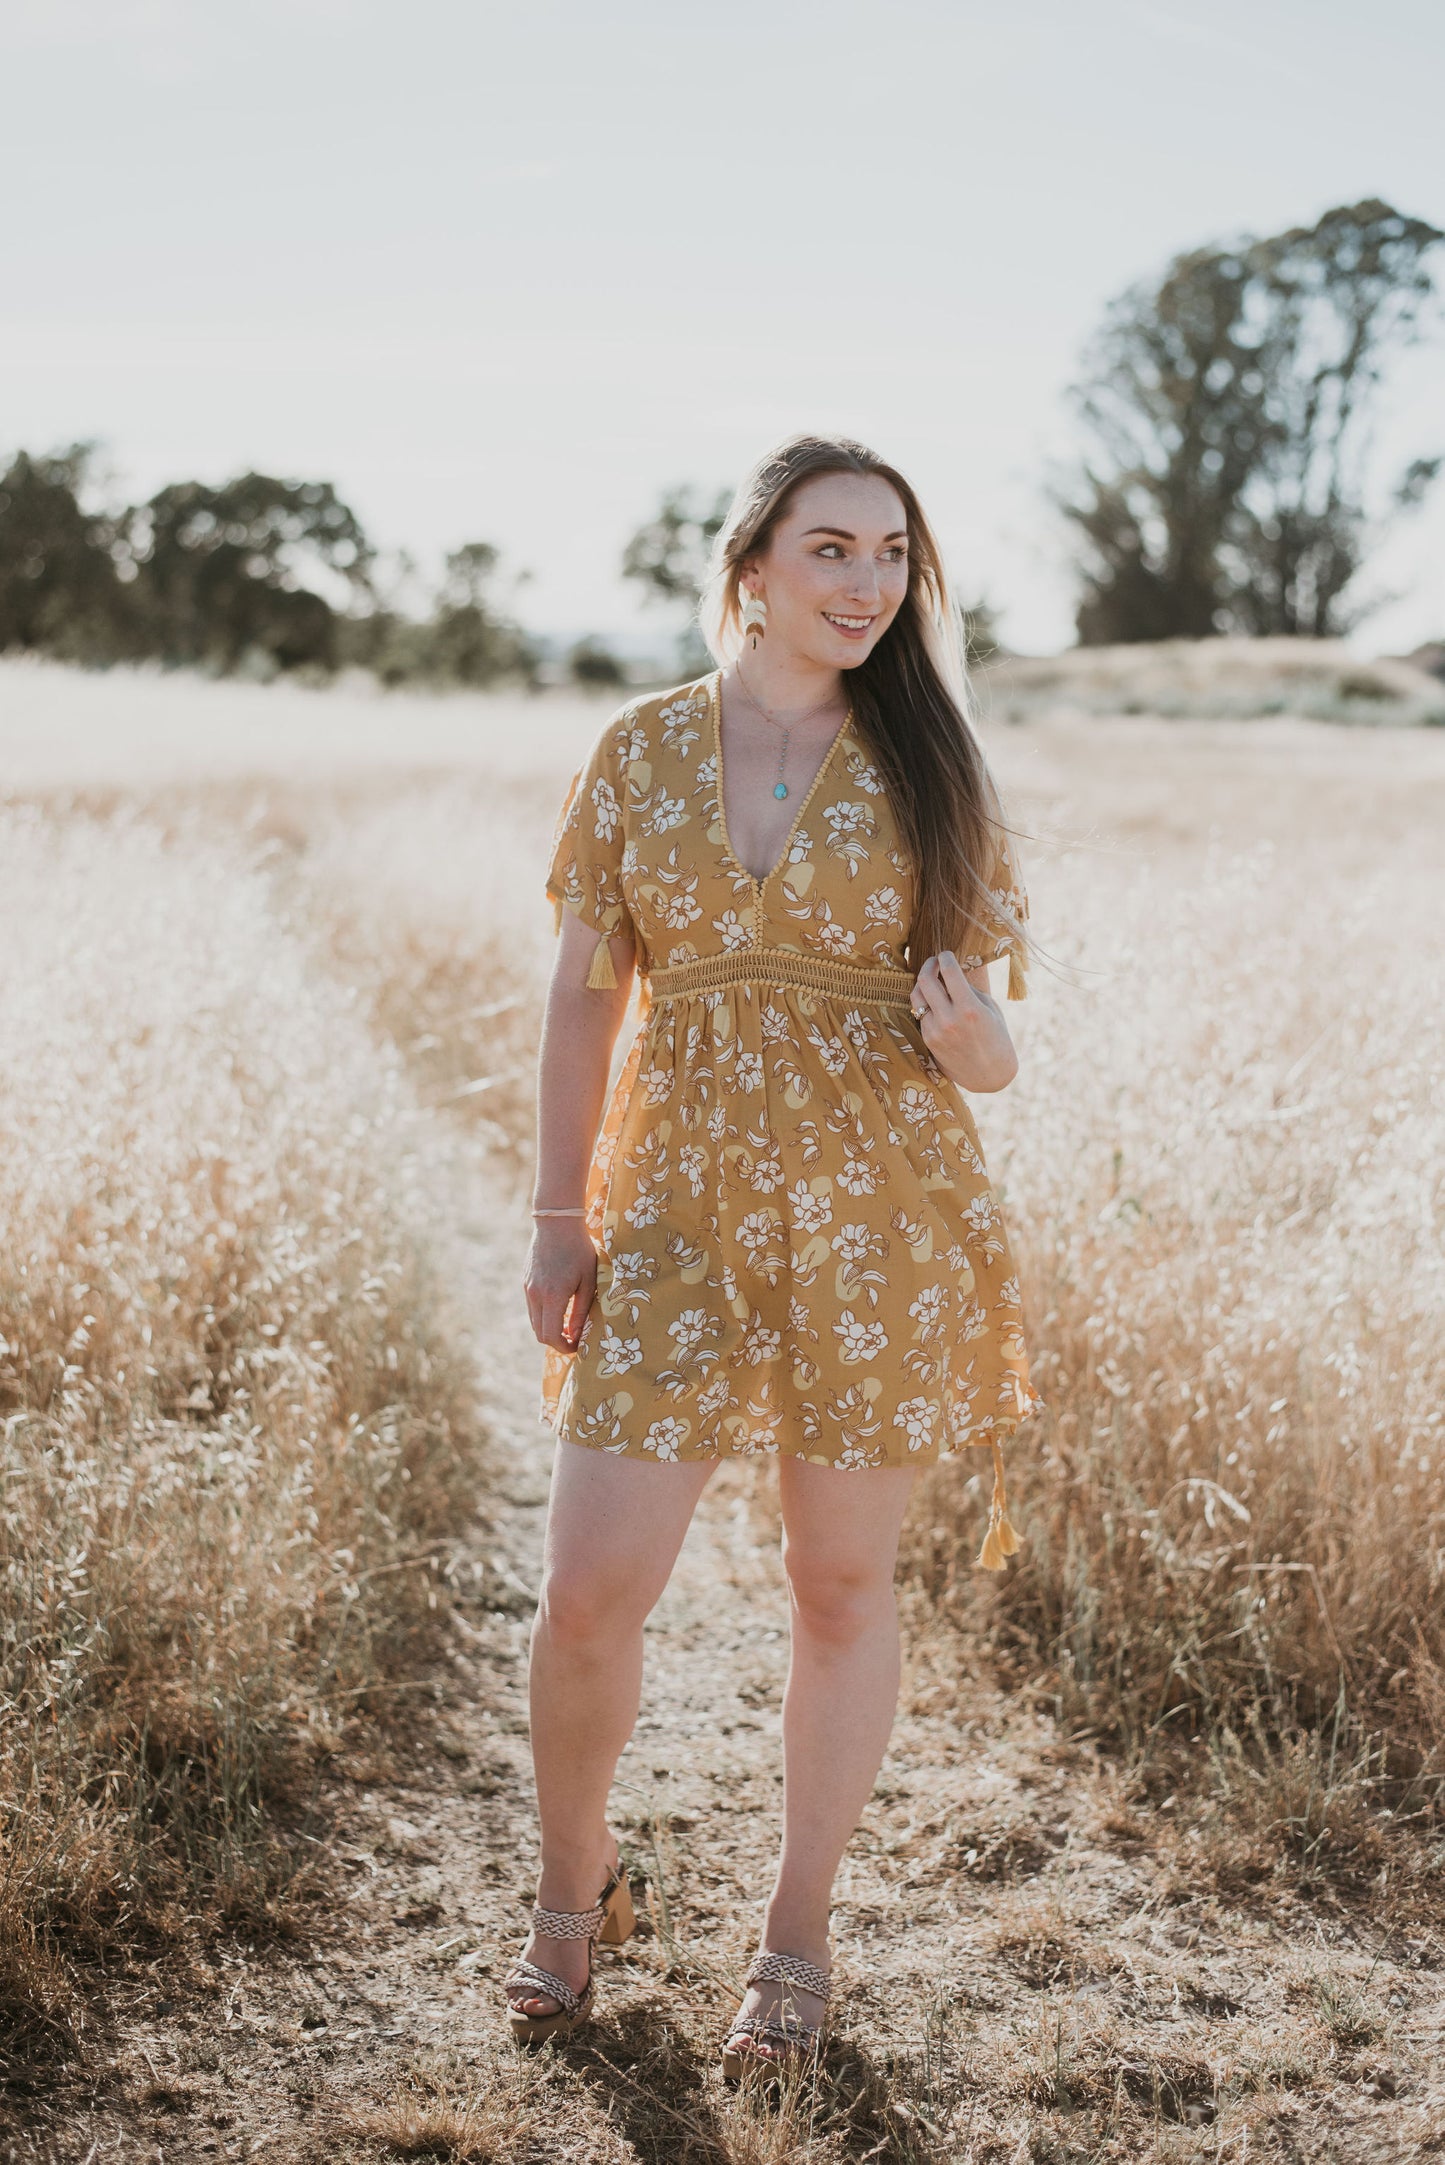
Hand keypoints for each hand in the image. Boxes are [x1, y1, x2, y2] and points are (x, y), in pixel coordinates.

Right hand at [524, 1220, 598, 1352]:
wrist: (556, 1222)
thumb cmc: (579, 1250)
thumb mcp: (588, 1281)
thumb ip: (581, 1311)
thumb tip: (576, 1334)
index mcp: (552, 1296)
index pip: (550, 1336)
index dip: (564, 1347)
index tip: (578, 1346)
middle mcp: (535, 1295)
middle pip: (540, 1333)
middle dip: (557, 1340)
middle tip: (575, 1338)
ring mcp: (527, 1288)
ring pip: (534, 1321)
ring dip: (549, 1328)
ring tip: (569, 1323)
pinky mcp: (525, 1281)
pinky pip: (532, 1307)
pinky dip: (544, 1315)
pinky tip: (560, 1307)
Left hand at [909, 951, 1018, 1092]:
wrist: (989, 1074)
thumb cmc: (996, 1037)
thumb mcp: (989, 1009)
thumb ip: (968, 990)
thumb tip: (949, 972)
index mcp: (969, 1009)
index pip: (949, 971)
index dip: (945, 957)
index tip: (946, 954)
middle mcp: (950, 1019)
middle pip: (925, 980)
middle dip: (929, 965)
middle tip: (935, 962)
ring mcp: (936, 1031)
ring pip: (917, 996)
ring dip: (923, 983)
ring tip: (933, 980)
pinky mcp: (928, 1040)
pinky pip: (920, 1013)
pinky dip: (926, 1003)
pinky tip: (935, 1001)